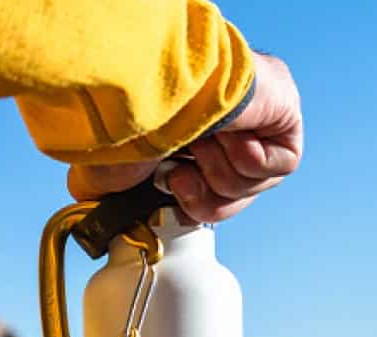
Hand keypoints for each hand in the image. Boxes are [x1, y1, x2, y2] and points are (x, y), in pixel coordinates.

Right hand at [67, 52, 302, 223]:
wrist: (163, 93)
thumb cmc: (136, 118)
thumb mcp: (117, 165)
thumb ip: (115, 188)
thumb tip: (90, 202)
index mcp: (193, 135)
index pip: (210, 192)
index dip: (194, 203)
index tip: (173, 189)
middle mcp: (226, 128)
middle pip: (232, 196)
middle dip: (203, 192)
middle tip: (181, 170)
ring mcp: (259, 121)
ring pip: (254, 184)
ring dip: (222, 170)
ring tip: (205, 138)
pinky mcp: (286, 115)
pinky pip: (280, 167)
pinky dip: (250, 159)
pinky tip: (233, 133)